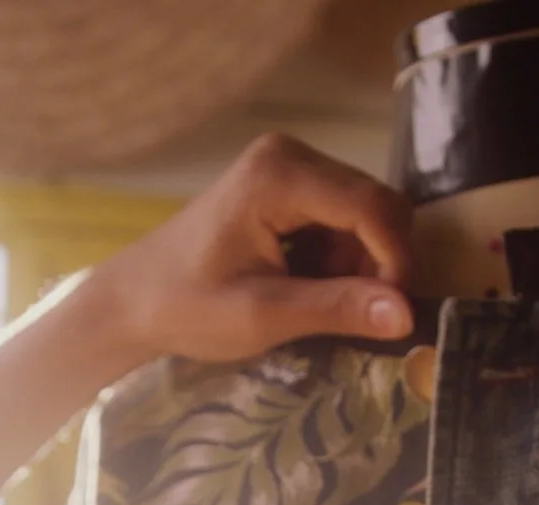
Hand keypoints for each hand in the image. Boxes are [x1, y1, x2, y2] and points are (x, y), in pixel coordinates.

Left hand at [82, 134, 414, 366]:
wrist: (133, 299)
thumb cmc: (186, 307)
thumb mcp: (263, 316)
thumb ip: (336, 309)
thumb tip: (404, 314)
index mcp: (278, 175)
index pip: (371, 207)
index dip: (394, 260)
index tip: (394, 310)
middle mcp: (290, 154)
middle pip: (375, 204)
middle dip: (377, 262)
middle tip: (356, 312)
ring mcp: (288, 164)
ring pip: (365, 212)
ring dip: (359, 262)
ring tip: (318, 300)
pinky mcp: (287, 181)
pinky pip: (343, 215)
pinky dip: (340, 255)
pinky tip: (307, 283)